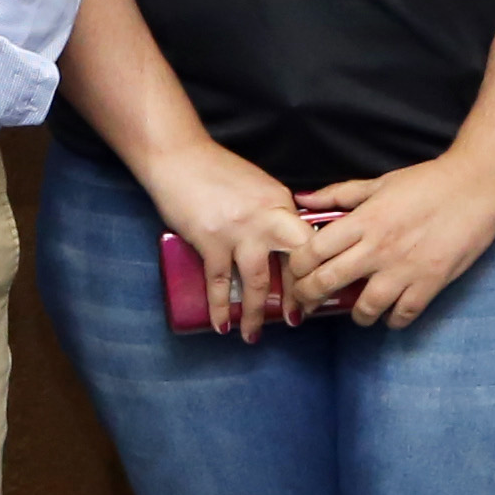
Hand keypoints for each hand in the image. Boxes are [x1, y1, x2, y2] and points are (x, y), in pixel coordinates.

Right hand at [145, 138, 321, 338]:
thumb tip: (284, 244)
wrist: (178, 157)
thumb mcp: (258, 186)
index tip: (315, 293)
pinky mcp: (212, 241)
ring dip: (256, 315)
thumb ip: (274, 212)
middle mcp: (269, 219)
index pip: (311, 243)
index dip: (316, 272)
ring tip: (253, 336)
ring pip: (258, 282)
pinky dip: (220, 307)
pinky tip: (222, 326)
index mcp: (283, 203)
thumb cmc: (215, 170)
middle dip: (300, 296)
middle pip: (296, 264)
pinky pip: (220, 283)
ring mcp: (240, 232)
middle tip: (297, 320)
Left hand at [290, 155, 494, 332]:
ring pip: (365, 308)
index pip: (313, 251)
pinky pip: (403, 315)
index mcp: (363, 221)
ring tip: (357, 312)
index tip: (296, 273)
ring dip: (356, 314)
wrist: (477, 186)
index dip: (296, 267)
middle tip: (307, 302)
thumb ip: (339, 194)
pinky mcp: (430, 283)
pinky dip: (393, 320)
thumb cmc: (428, 182)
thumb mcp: (379, 183)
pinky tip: (391, 313)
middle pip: (328, 282)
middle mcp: (378, 248)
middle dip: (309, 297)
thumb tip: (303, 199)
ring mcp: (404, 269)